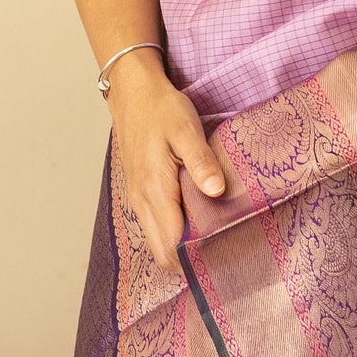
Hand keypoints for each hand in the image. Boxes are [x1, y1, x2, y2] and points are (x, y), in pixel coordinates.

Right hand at [107, 52, 224, 268]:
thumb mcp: (186, 129)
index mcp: (155, 190)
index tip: (222, 263)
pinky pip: (154, 226)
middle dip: (189, 263)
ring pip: (157, 242)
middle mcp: (142, 201)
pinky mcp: (139, 192)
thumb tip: (217, 192)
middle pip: (162, 253)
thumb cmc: (160, 109)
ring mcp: (138, 198)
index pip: (172, 246)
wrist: (132, 93)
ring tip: (214, 244)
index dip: (194, 261)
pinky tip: (196, 224)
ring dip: (180, 249)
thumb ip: (201, 162)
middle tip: (223, 259)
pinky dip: (172, 234)